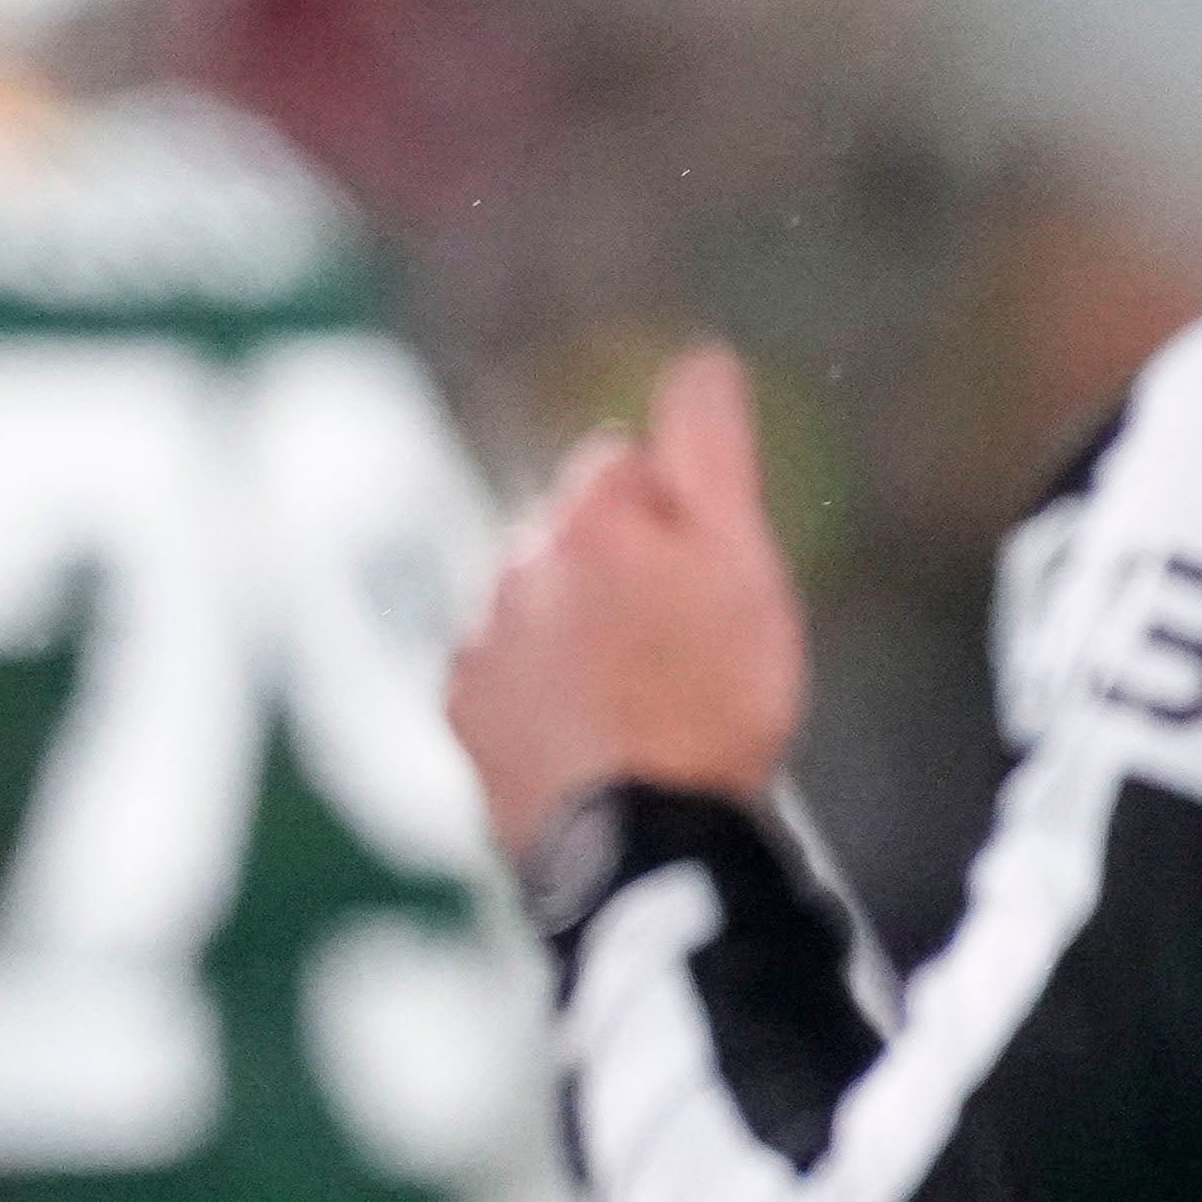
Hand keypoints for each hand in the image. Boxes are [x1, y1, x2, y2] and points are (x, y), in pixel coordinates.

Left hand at [456, 342, 810, 889]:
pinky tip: (591, 738)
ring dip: (574, 633)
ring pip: (535, 606)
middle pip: (573, 536)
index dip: (675, 517)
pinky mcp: (461, 715)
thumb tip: (701, 358)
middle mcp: (513, 565)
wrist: (644, 844)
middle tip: (681, 651)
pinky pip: (502, 679)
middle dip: (617, 571)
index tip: (706, 580)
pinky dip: (539, 694)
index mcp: (583, 517)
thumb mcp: (740, 562)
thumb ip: (709, 452)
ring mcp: (478, 642)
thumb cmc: (712, 697)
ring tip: (640, 704)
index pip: (622, 465)